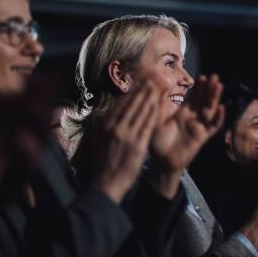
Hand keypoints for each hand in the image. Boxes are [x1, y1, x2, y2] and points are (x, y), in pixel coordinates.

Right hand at [85, 79, 159, 203]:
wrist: (107, 182)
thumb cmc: (103, 160)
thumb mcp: (98, 138)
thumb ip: (103, 123)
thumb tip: (107, 110)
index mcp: (106, 123)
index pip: (122, 102)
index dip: (134, 89)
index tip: (142, 78)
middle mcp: (116, 126)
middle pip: (133, 103)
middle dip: (145, 88)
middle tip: (154, 75)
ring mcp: (127, 135)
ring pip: (142, 111)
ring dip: (151, 96)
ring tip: (159, 84)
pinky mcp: (138, 145)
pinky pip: (148, 125)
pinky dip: (153, 113)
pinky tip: (159, 104)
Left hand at [148, 75, 223, 196]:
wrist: (160, 162)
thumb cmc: (156, 142)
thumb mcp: (156, 120)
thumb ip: (159, 105)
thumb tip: (157, 88)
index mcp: (181, 114)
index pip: (193, 98)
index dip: (198, 88)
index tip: (202, 76)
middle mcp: (192, 119)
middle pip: (203, 101)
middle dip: (209, 89)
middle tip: (215, 76)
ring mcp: (198, 128)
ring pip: (209, 110)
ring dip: (215, 98)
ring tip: (219, 85)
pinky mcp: (201, 138)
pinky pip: (212, 127)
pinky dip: (218, 118)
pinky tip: (221, 108)